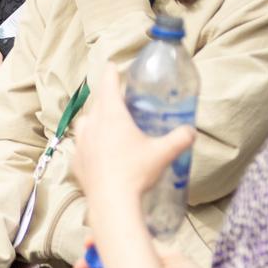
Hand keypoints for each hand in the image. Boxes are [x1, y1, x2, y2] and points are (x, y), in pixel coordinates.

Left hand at [70, 63, 190, 214]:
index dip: (111, 74)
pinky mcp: (76, 160)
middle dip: (107, 98)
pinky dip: (89, 141)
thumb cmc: (136, 172)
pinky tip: (98, 149)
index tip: (111, 66)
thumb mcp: (164, 152)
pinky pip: (81, 144)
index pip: (108, 86)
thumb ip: (181, 138)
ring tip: (107, 123)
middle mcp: (92, 125)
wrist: (111, 201)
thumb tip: (191, 131)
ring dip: (95, 118)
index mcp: (111, 116)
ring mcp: (81, 143)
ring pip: (85, 122)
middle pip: (97, 104)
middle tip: (118, 98)